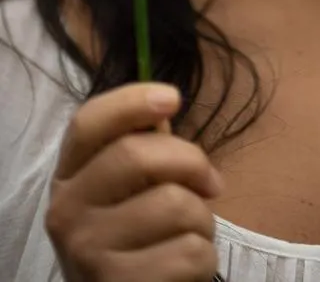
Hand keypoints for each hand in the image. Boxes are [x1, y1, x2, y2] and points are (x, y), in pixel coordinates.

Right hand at [45, 82, 222, 280]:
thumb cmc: (136, 236)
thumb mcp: (129, 190)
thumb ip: (144, 149)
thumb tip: (164, 109)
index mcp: (69, 176)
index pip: (87, 122)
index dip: (131, 101)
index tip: (173, 97)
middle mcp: (67, 211)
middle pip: (137, 154)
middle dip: (192, 161)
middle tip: (210, 183)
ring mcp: (88, 251)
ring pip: (175, 204)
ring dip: (202, 219)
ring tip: (189, 234)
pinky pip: (190, 252)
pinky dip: (204, 258)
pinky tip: (185, 268)